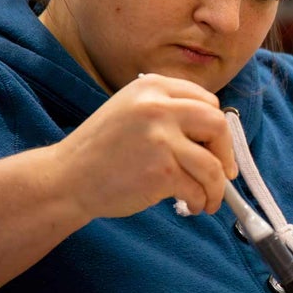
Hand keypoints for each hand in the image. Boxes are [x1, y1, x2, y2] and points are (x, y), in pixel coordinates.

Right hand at [50, 73, 237, 218]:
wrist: (66, 179)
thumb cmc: (101, 150)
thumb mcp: (131, 111)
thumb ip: (169, 112)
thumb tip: (216, 135)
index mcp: (152, 87)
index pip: (206, 100)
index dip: (217, 126)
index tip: (218, 146)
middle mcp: (158, 106)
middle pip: (217, 125)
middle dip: (226, 152)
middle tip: (225, 173)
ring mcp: (160, 138)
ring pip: (212, 164)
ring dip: (216, 187)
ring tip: (209, 200)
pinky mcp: (161, 170)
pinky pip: (197, 187)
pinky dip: (201, 200)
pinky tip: (192, 206)